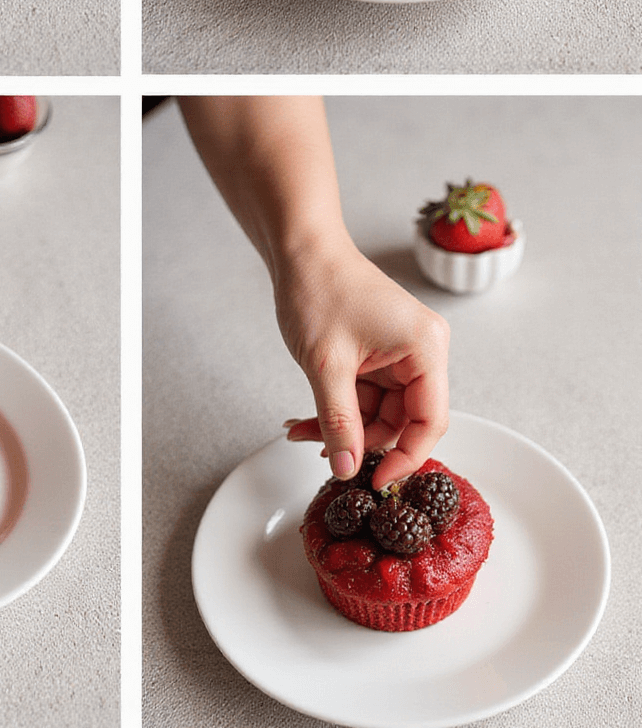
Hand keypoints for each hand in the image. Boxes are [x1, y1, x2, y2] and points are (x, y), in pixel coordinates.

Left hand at [277, 232, 449, 488]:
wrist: (300, 247)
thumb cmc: (319, 288)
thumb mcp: (326, 365)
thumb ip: (340, 422)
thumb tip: (348, 471)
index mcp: (426, 348)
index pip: (430, 422)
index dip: (405, 457)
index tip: (375, 482)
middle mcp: (422, 350)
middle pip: (403, 420)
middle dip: (360, 440)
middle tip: (322, 455)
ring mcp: (401, 351)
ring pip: (380, 412)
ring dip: (343, 426)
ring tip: (302, 431)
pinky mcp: (380, 352)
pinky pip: (366, 395)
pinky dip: (339, 408)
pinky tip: (308, 419)